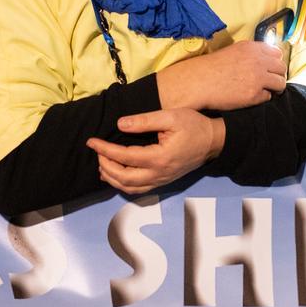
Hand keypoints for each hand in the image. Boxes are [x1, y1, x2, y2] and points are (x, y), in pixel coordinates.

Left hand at [87, 109, 224, 194]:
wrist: (214, 142)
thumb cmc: (194, 126)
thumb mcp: (170, 117)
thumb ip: (144, 121)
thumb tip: (120, 124)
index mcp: (159, 157)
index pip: (124, 156)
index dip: (105, 149)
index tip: (91, 142)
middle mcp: (159, 173)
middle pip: (123, 178)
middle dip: (105, 165)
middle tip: (97, 151)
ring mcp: (161, 180)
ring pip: (130, 188)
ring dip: (112, 178)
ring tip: (102, 164)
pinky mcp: (163, 181)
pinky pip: (139, 189)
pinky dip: (123, 185)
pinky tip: (116, 176)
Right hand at [156, 40, 285, 111]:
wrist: (198, 82)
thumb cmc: (211, 68)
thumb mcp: (233, 51)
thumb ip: (251, 53)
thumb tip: (267, 60)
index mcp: (252, 48)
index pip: (277, 53)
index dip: (274, 62)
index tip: (271, 69)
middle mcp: (258, 60)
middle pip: (282, 68)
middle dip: (277, 75)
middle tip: (270, 82)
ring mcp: (257, 77)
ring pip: (280, 83)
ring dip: (275, 88)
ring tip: (265, 91)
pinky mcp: (254, 94)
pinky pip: (268, 97)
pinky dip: (263, 98)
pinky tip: (252, 97)